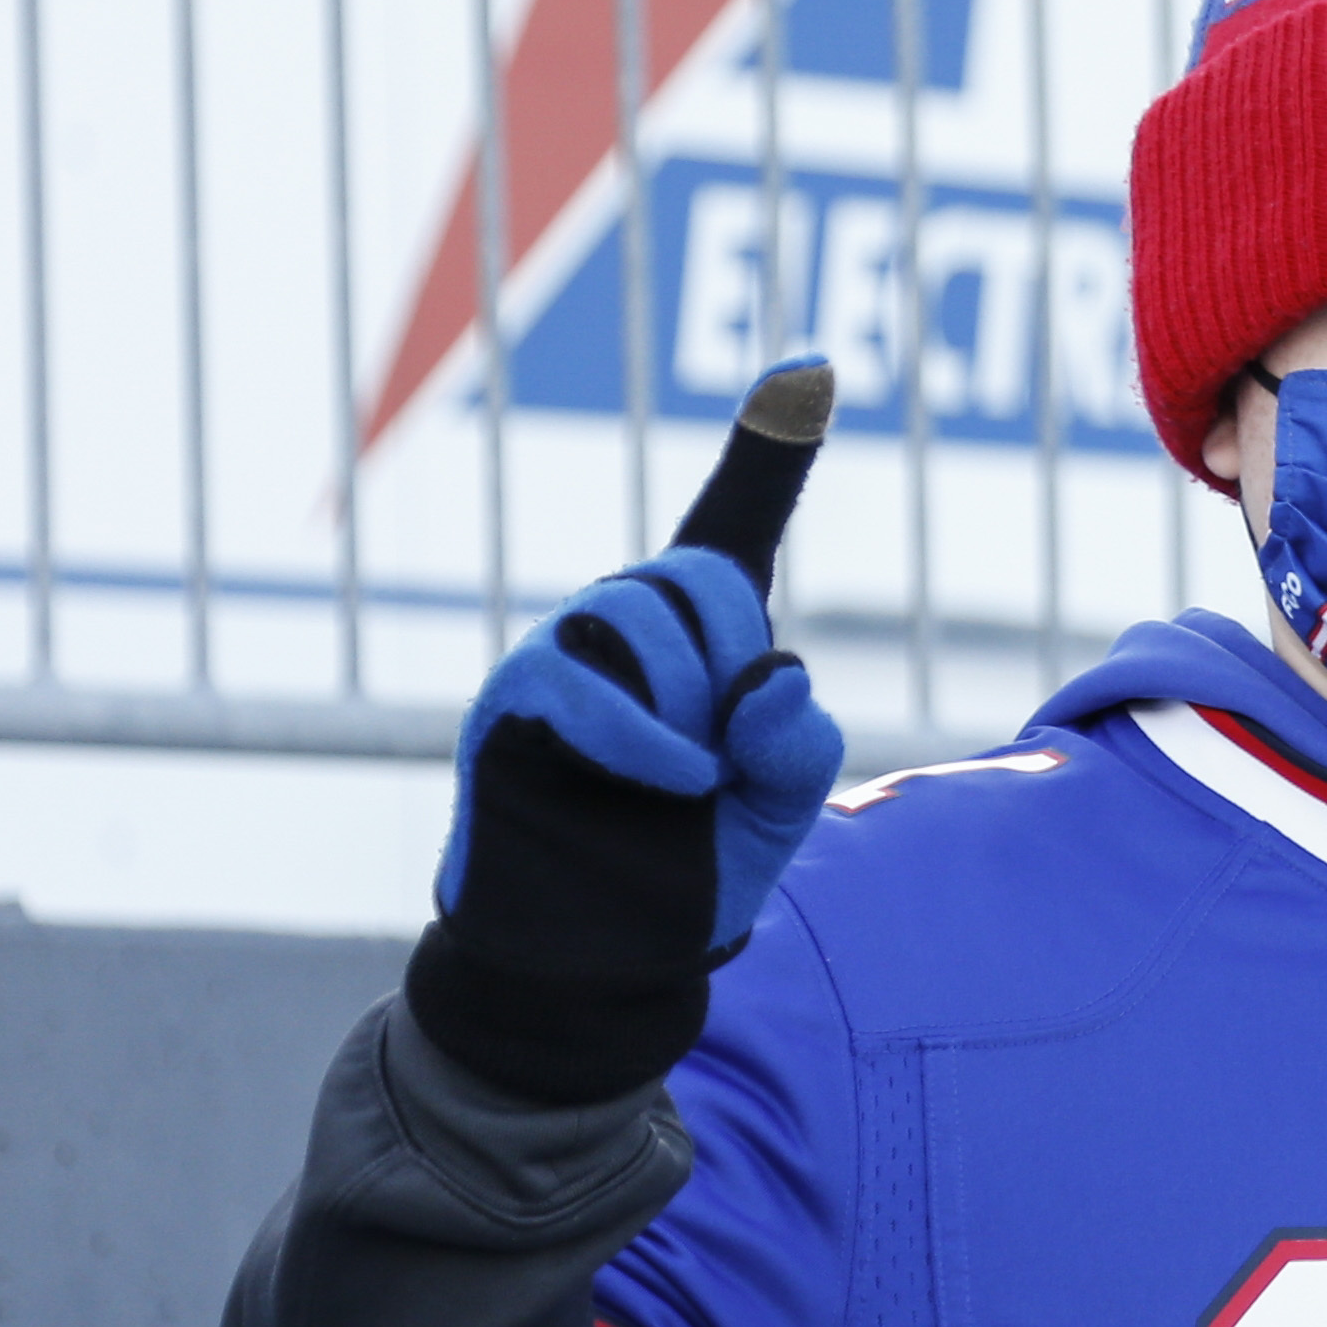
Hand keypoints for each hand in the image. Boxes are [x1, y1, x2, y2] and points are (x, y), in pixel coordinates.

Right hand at [406, 360, 848, 1105]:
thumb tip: (774, 674)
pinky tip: (674, 782)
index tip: (815, 362)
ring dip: (685, 706)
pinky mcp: (511, 709)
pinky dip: (644, 733)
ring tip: (684, 782)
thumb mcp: (780, 803)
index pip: (734, 523)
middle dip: (729, 664)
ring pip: (637, 618)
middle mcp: (623, 629)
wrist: (606, 963)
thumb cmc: (693, 872)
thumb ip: (800, 737)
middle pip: (694, 576)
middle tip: (719, 756)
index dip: (773, 445)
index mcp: (699, 639)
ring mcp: (559, 661)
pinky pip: (579, 679)